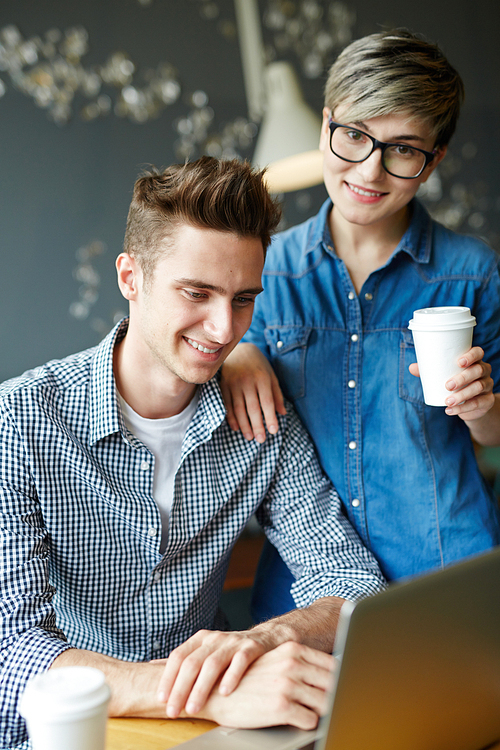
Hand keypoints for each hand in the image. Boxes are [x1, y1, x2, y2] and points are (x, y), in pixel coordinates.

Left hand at [157, 629, 271, 718]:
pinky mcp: (252, 648)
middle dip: (180, 689)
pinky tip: (225, 693)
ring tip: (193, 708)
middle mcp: (215, 638)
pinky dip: (231, 676)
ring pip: (213, 663)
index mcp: (200, 639)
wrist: (266, 639)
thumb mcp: (206, 651)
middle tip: (173, 711)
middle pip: (192, 662)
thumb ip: (184, 659)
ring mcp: (234, 642)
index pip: (178, 656)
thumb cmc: (230, 652)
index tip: (161, 699)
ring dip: (201, 688)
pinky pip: (240, 661)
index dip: (167, 677)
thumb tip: (152, 666)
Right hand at [201, 642, 336, 729]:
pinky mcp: (281, 707)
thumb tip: (333, 675)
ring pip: (326, 704)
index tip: (342, 689)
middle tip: (330, 705)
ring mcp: (288, 684)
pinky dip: (307, 724)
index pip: (333, 665)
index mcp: (294, 649)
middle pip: (333, 684)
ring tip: (308, 713)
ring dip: (320, 712)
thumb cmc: (249, 680)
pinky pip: (311, 721)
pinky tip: (295, 720)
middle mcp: (293, 663)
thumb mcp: (276, 662)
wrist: (216, 693)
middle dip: (334, 697)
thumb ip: (302, 665)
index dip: (340, 680)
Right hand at [220, 343, 286, 443]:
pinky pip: (227, 404)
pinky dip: (231, 417)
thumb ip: (277, 394)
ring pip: (238, 408)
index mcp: (262, 378)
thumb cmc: (259, 365)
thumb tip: (282, 413)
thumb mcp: (271, 376)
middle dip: (257, 425)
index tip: (274, 431)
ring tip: (250, 437)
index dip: (270, 417)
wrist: (239, 349)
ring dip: (244, 425)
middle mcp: (247, 381)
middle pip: (253, 407)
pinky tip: (236, 428)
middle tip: (261, 440)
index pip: (267, 401)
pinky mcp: (223, 385)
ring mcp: (234, 383)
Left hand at [409, 346, 494, 421]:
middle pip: (478, 370)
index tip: (459, 362)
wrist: (471, 405)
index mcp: (474, 361)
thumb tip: (411, 367)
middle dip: (463, 378)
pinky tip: (451, 411)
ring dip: (462, 395)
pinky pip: (478, 403)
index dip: (471, 356)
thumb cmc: (455, 384)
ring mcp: (488, 385)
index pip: (478, 352)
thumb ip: (430, 371)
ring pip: (478, 387)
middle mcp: (484, 371)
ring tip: (447, 401)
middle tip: (447, 385)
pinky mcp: (488, 401)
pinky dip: (463, 408)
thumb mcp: (444, 376)